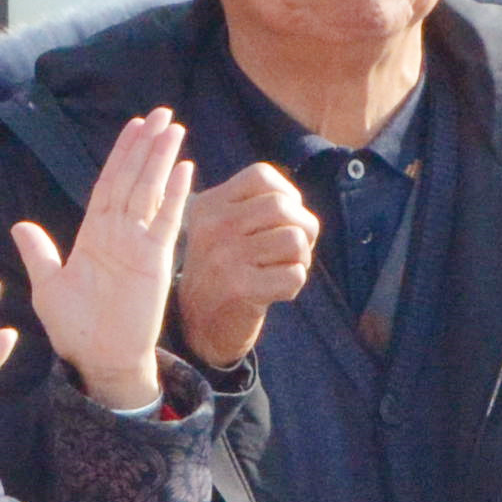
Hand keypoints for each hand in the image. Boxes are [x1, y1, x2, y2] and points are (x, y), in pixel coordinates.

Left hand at [19, 104, 191, 413]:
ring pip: (150, 192)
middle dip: (147, 146)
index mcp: (93, 235)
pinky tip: (184, 169)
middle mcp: (118, 234)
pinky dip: (175, 195)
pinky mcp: (154, 262)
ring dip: (161, 160)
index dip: (122, 154)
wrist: (99, 361)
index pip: (109, 183)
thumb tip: (20, 226)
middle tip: (162, 113)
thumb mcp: (49, 288)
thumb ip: (40, 254)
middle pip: (133, 179)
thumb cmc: (75, 329)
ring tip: (174, 128)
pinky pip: (166, 223)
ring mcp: (139, 246)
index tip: (135, 126)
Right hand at [172, 154, 318, 373]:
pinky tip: (274, 291)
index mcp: (208, 205)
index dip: (287, 195)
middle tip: (294, 250)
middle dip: (303, 228)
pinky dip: (293, 285)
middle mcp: (212, 227)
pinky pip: (294, 275)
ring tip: (283, 269)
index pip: (262, 177)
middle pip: (283, 206)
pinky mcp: (239, 288)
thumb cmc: (224, 270)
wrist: (198, 324)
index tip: (284, 219)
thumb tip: (298, 208)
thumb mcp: (224, 228)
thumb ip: (255, 207)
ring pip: (294, 239)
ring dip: (301, 259)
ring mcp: (224, 257)